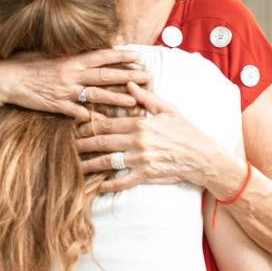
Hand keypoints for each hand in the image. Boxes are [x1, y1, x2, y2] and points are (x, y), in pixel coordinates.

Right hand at [0, 49, 151, 121]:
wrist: (5, 79)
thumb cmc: (25, 64)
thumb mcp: (49, 54)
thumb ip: (68, 55)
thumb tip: (84, 53)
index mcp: (71, 59)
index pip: (101, 55)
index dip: (120, 55)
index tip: (138, 55)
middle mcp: (71, 73)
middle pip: (105, 75)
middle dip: (127, 76)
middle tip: (147, 77)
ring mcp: (65, 91)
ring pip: (96, 94)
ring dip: (116, 98)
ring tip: (134, 101)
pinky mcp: (57, 106)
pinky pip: (77, 113)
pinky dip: (90, 117)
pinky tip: (104, 123)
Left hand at [75, 82, 222, 193]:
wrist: (203, 157)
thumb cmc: (187, 131)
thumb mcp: (168, 109)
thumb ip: (146, 97)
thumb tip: (129, 84)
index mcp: (141, 123)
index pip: (107, 123)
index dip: (89, 125)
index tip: (76, 126)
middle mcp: (137, 142)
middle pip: (102, 142)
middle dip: (82, 144)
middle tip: (68, 145)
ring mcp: (140, 160)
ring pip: (107, 162)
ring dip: (89, 164)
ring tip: (74, 165)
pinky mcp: (145, 176)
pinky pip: (121, 182)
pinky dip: (107, 185)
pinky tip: (96, 186)